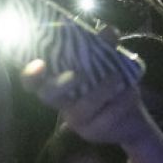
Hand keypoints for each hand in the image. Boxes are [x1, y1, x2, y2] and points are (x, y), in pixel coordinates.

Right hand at [20, 60, 155, 147]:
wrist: (132, 120)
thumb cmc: (112, 86)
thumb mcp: (109, 64)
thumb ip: (106, 47)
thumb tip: (107, 29)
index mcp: (58, 85)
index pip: (33, 82)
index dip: (31, 75)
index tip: (39, 63)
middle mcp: (62, 103)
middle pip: (47, 96)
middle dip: (59, 85)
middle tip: (77, 74)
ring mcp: (76, 121)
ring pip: (81, 108)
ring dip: (101, 90)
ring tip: (118, 78)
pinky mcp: (94, 132)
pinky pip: (105, 117)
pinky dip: (120, 102)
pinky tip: (131, 92)